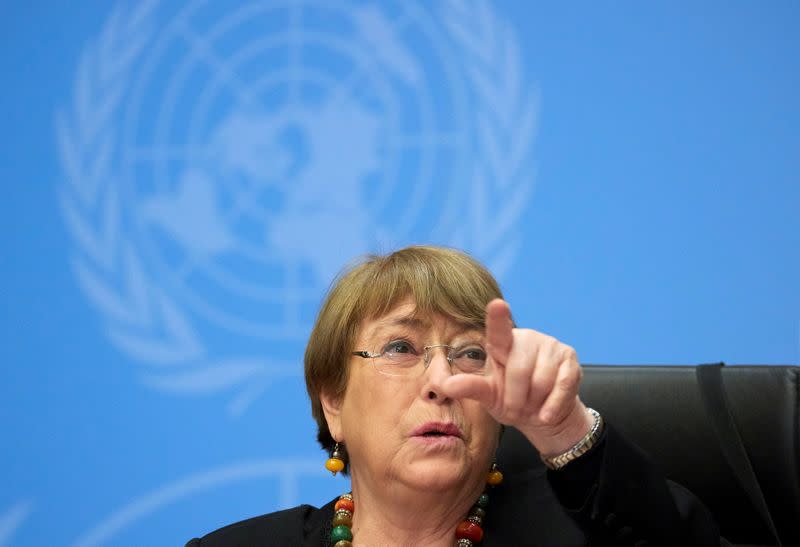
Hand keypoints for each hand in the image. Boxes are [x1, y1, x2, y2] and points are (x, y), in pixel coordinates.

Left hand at [441, 299, 593, 455]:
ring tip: (531, 405)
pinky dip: (553, 405)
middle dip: (516, 398)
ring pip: (542, 381)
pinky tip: (547, 413)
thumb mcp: (488, 396)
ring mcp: (551, 346)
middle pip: (519, 370)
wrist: (544, 414)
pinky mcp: (570, 360)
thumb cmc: (511, 400)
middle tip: (515, 408)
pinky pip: (562, 386)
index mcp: (502, 343)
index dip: (498, 316)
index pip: (498, 329)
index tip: (497, 304)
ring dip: (534, 402)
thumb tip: (445, 386)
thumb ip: (470, 388)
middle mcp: (527, 338)